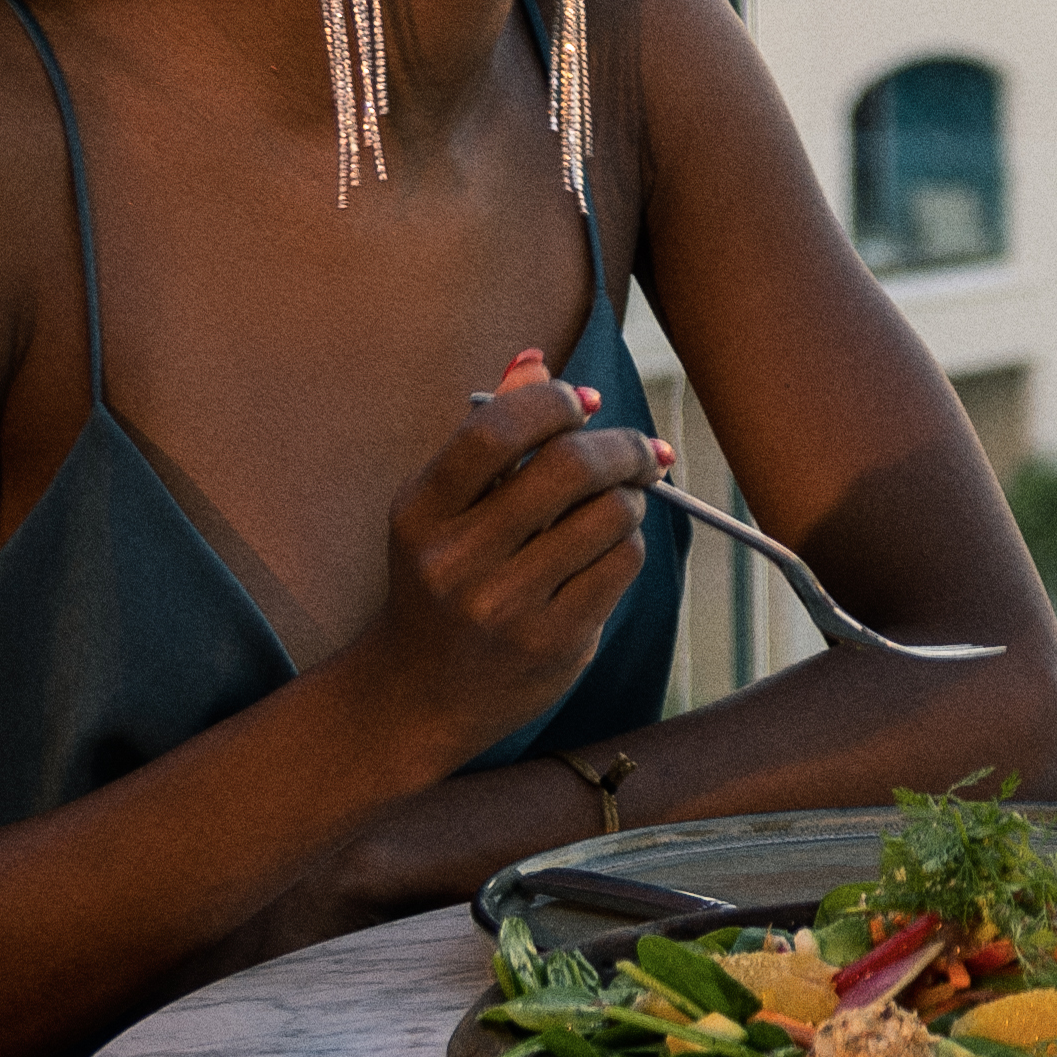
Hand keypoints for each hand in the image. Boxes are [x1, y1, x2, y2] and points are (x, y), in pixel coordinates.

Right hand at [359, 356, 662, 755]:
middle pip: (568, 468)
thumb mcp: (442, 509)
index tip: (583, 403)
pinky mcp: (552, 642)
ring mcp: (505, 606)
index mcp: (420, 513)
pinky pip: (622, 563)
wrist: (418, 695)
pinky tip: (608, 549)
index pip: (495, 431)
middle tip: (638, 450)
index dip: (554, 402)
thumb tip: (536, 360)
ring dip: (630, 497)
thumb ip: (487, 434)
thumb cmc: (440, 582)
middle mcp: (457, 560)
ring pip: (610, 515)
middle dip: (620, 446)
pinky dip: (628, 543)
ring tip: (617, 504)